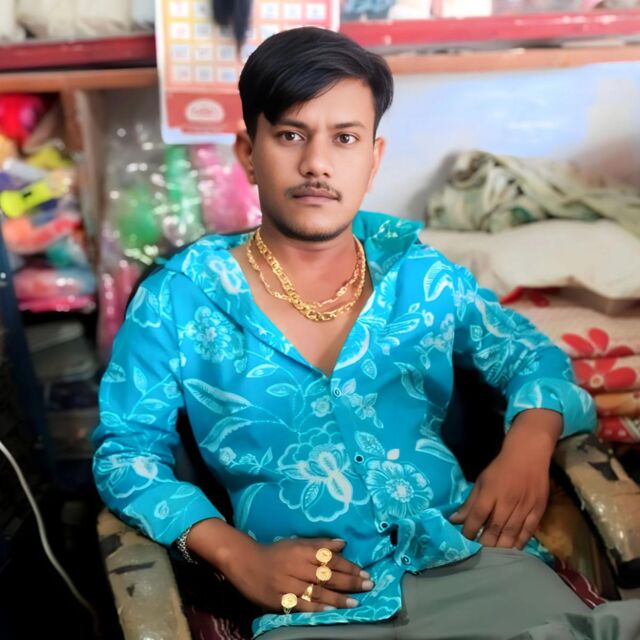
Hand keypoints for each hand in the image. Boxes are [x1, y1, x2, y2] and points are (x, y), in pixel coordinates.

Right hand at [189, 520, 372, 612]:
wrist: (245, 561)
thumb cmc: (275, 551)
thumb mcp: (297, 542)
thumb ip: (320, 544)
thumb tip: (344, 543)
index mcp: (302, 550)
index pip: (330, 559)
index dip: (349, 566)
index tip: (365, 573)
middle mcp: (297, 566)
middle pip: (327, 575)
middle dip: (349, 581)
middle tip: (367, 586)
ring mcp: (288, 584)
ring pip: (317, 592)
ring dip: (338, 598)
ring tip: (355, 602)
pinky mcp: (279, 599)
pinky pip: (301, 604)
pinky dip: (317, 608)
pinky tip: (330, 611)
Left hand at [449, 409, 560, 549]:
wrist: (528, 454)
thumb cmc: (501, 467)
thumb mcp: (481, 481)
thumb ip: (470, 502)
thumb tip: (455, 520)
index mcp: (490, 492)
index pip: (477, 516)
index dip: (469, 531)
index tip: (464, 541)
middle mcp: (507, 501)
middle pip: (495, 528)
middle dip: (485, 544)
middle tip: (479, 555)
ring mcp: (524, 506)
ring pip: (512, 533)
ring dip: (502, 547)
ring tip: (494, 558)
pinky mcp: (538, 510)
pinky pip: (529, 531)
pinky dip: (520, 542)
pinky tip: (513, 550)